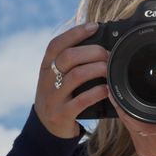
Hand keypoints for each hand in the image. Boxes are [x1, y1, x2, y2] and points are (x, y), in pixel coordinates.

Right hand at [34, 22, 108, 138]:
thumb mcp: (57, 77)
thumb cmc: (60, 96)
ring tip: (110, 69)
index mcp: (46, 67)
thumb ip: (71, 63)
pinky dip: (97, 92)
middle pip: (68, 57)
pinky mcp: (61, 114)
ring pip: (76, 76)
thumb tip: (100, 45)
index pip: (56, 44)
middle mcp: (46, 81)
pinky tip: (107, 89)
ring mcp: (53, 98)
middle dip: (92, 52)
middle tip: (108, 54)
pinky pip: (81, 100)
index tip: (94, 26)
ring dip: (97, 69)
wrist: (47, 128)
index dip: (75, 33)